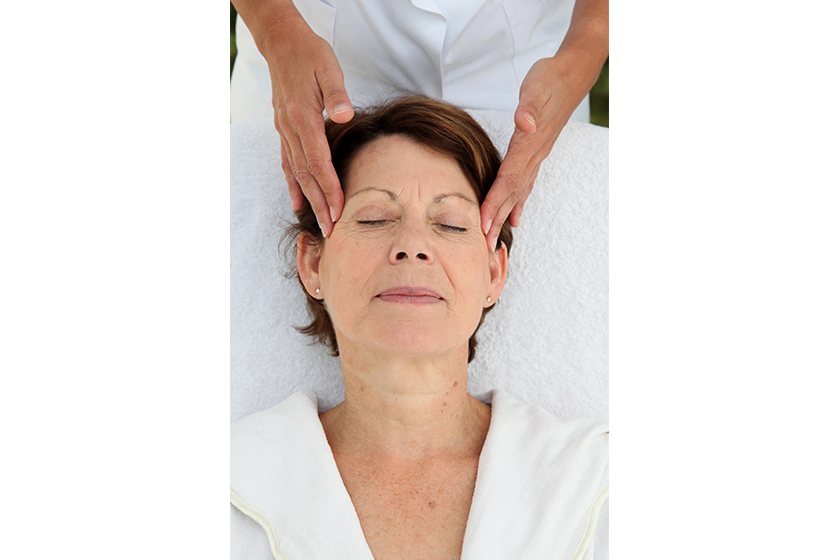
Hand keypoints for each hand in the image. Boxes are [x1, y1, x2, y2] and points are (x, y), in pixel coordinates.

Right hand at [265, 15, 352, 236]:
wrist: (282, 43)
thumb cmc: (309, 54)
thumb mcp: (328, 67)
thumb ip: (337, 92)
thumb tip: (344, 115)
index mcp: (303, 117)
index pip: (318, 162)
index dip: (330, 188)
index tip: (340, 210)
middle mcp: (291, 130)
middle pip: (307, 175)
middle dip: (320, 204)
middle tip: (330, 230)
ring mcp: (285, 132)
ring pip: (297, 173)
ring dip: (309, 200)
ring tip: (319, 222)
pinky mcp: (285, 130)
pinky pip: (288, 163)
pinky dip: (294, 184)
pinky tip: (298, 201)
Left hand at [479, 56, 578, 251]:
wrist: (572, 74)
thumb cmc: (550, 78)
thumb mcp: (536, 86)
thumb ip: (529, 107)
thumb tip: (525, 123)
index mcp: (529, 143)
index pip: (509, 178)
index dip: (495, 201)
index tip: (482, 223)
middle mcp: (533, 154)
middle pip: (512, 193)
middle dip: (496, 220)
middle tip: (483, 246)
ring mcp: (537, 156)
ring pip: (518, 192)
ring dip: (504, 217)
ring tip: (494, 239)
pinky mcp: (536, 153)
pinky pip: (525, 184)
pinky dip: (517, 203)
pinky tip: (514, 217)